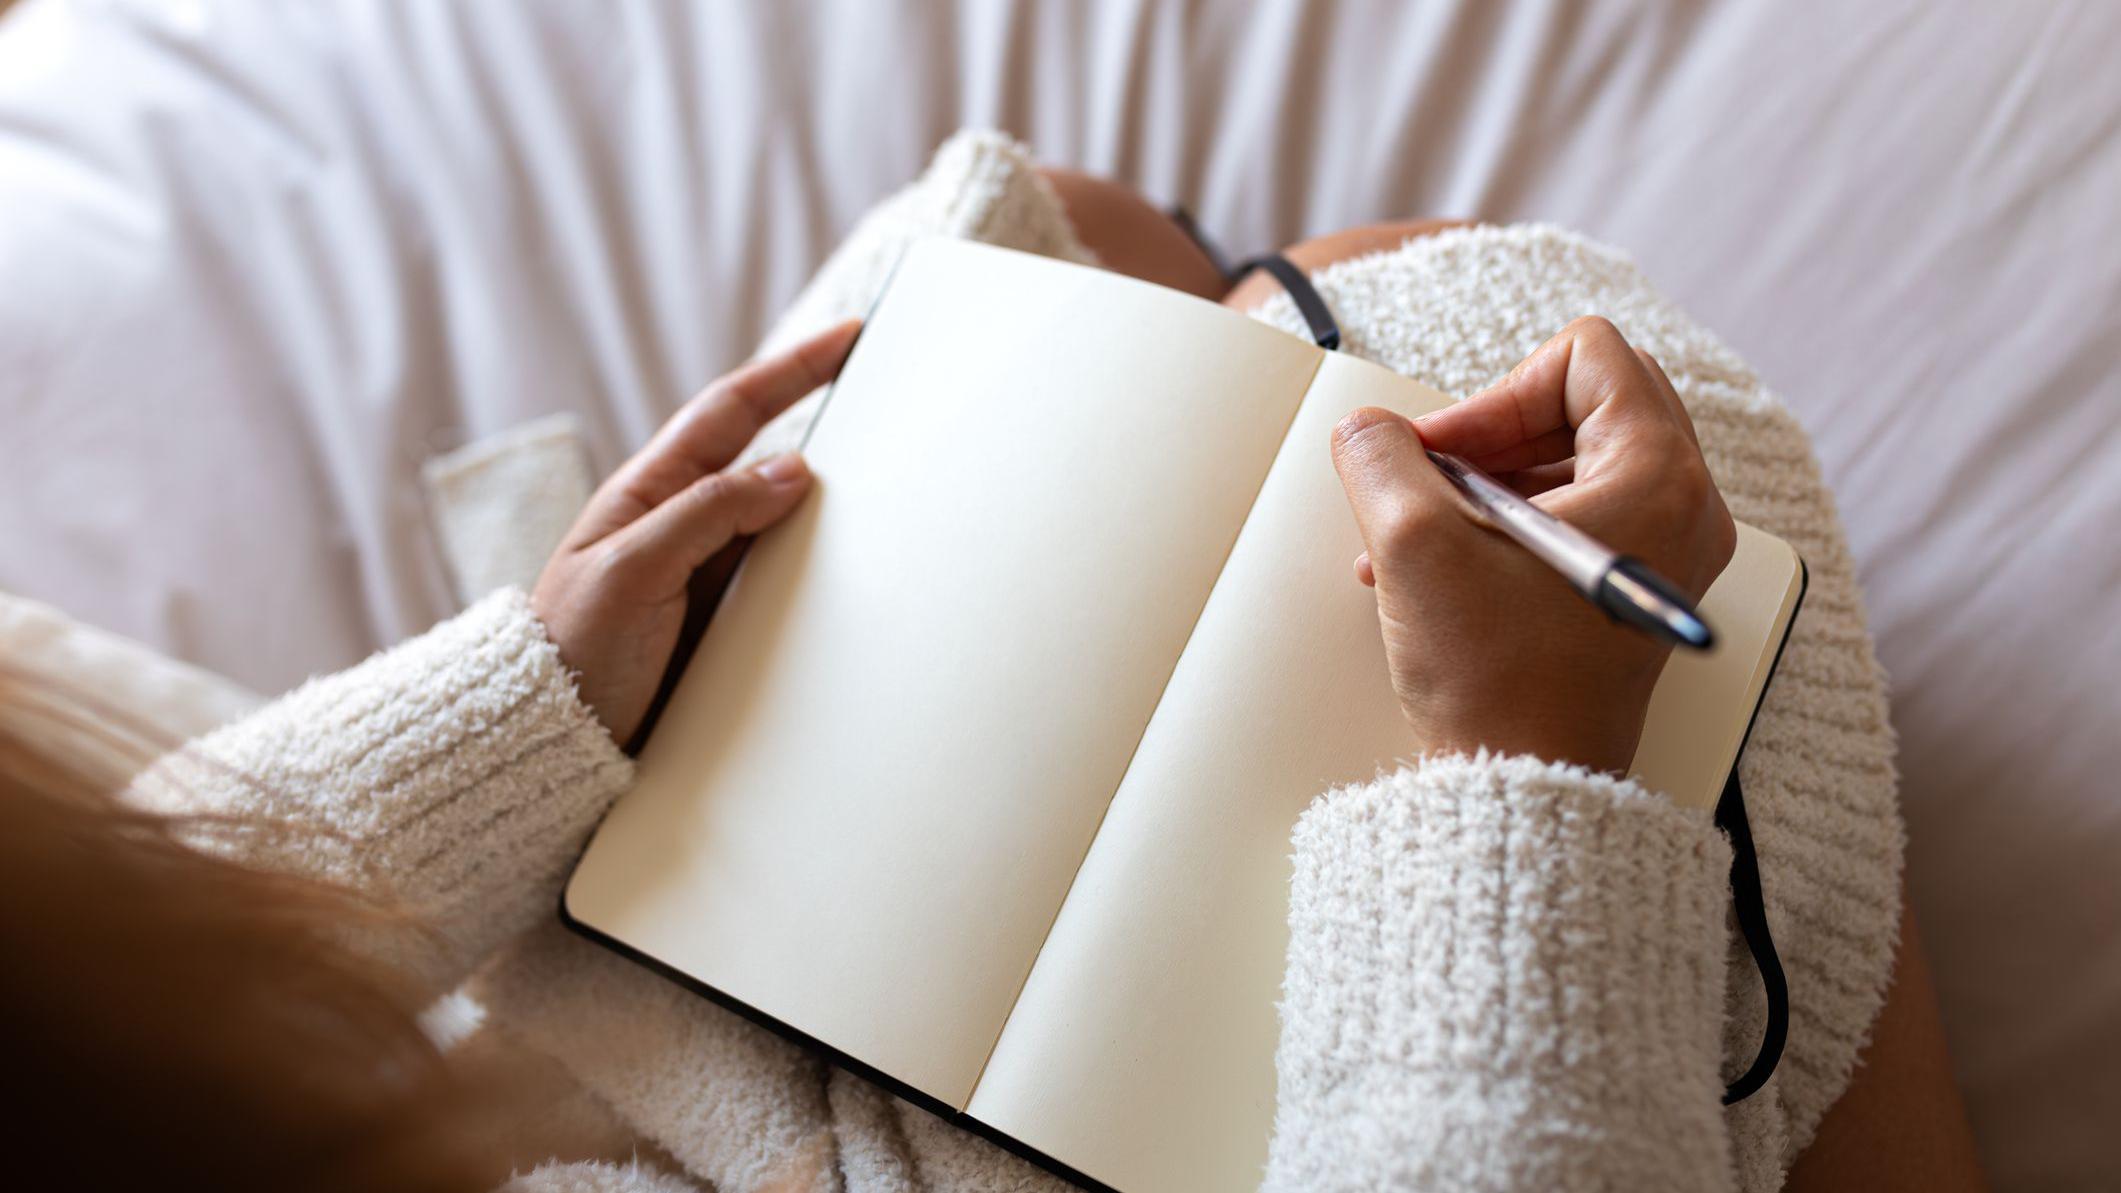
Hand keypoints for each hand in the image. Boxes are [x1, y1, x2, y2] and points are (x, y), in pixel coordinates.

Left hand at [531, 319, 860, 745]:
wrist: (553, 743)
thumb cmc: (574, 652)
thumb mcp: (630, 573)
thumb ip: (705, 515)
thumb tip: (791, 469)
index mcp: (650, 494)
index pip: (732, 411)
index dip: (791, 369)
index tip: (848, 338)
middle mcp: (685, 524)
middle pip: (769, 457)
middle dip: (826, 423)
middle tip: (889, 399)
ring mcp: (709, 573)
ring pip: (786, 521)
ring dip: (835, 505)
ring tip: (890, 488)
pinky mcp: (729, 623)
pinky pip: (789, 580)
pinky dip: (826, 568)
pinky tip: (859, 571)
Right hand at [1331, 317, 1735, 773]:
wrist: (1528, 789)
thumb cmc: (1501, 685)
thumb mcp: (1416, 545)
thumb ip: (1381, 459)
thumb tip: (1368, 430)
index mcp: (1659, 477)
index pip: (1586, 357)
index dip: (1496, 389)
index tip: (1445, 452)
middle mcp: (1684, 506)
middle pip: (1587, 399)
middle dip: (1492, 431)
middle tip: (1432, 477)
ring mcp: (1666, 549)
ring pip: (1575, 456)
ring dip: (1487, 480)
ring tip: (1419, 534)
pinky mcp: (1634, 587)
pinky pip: (1576, 512)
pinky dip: (1507, 521)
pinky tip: (1441, 566)